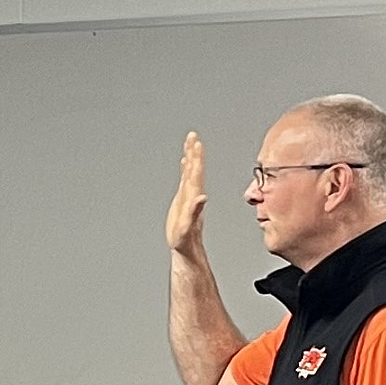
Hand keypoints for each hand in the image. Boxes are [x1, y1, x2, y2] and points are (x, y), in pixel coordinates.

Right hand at [165, 131, 208, 255]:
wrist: (187, 248)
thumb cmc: (186, 240)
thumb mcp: (188, 227)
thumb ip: (195, 212)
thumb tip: (202, 197)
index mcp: (193, 197)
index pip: (195, 173)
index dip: (195, 158)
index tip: (196, 142)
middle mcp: (193, 194)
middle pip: (194, 168)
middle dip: (193, 152)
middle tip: (193, 136)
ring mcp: (189, 196)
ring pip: (190, 171)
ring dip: (191, 156)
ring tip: (190, 142)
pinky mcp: (183, 200)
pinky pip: (185, 179)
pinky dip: (185, 168)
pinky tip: (184, 162)